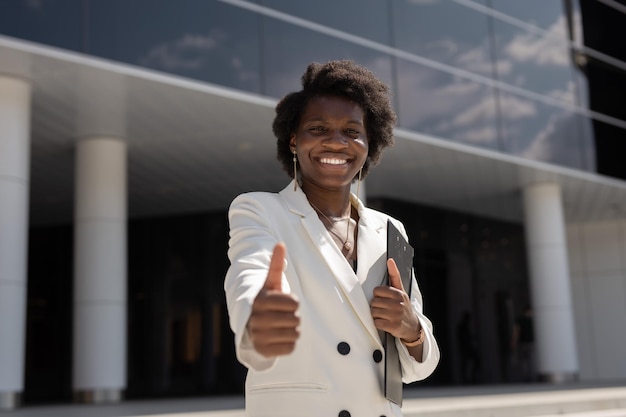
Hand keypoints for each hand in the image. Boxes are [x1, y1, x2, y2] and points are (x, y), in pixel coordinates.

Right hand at [247, 243, 299, 357]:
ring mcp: (258, 336)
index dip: (293, 302)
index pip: (294, 303)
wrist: (252, 323)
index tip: (283, 303)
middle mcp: (256, 319)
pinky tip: (279, 338)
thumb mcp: (271, 283)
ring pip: (295, 334)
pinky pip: (290, 348)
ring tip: (281, 326)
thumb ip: (276, 264)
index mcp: (259, 300)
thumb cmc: (267, 300)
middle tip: (282, 315)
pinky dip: (289, 344)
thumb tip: (280, 244)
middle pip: (296, 319)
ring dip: (293, 330)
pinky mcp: (264, 351)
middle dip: (293, 316)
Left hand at [371, 258, 420, 341]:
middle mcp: (398, 304)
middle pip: (373, 302)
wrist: (412, 326)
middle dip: (376, 306)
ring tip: (384, 315)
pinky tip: (385, 323)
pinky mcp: (393, 326)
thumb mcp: (401, 290)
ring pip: (373, 312)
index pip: (376, 290)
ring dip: (376, 315)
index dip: (378, 295)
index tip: (384, 299)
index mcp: (399, 294)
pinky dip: (378, 324)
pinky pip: (376, 323)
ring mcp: (396, 316)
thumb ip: (394, 275)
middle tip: (384, 308)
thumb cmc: (403, 306)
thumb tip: (390, 260)